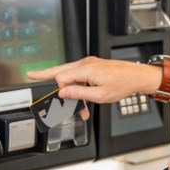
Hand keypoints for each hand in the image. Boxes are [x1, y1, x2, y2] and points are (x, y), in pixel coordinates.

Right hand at [26, 56, 159, 103]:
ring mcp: (90, 64)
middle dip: (45, 73)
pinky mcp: (94, 66)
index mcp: (86, 69)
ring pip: (70, 74)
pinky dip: (77, 87)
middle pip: (60, 69)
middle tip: (31, 74)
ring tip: (71, 105)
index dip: (62, 91)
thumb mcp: (100, 95)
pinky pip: (80, 76)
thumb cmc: (123, 85)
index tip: (64, 101)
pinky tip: (81, 99)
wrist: (137, 76)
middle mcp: (86, 63)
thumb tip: (63, 92)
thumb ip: (79, 94)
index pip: (63, 78)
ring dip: (69, 89)